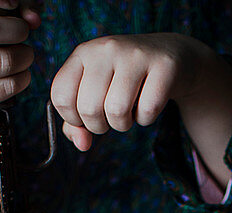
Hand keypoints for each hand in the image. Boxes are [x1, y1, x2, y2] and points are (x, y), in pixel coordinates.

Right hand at [0, 0, 39, 178]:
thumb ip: (6, 12)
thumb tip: (32, 19)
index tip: (12, 6)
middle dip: (17, 30)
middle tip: (23, 33)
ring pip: (0, 62)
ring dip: (23, 59)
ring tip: (25, 57)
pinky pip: (2, 88)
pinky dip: (20, 82)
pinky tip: (21, 77)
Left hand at [51, 33, 231, 187]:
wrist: (170, 55)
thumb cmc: (125, 82)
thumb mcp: (95, 94)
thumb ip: (78, 123)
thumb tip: (81, 144)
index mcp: (83, 53)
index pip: (60, 96)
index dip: (72, 118)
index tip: (86, 115)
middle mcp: (106, 49)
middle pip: (88, 108)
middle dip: (100, 126)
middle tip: (111, 116)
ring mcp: (135, 55)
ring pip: (116, 111)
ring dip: (123, 124)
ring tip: (130, 110)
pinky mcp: (163, 67)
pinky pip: (147, 111)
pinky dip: (146, 119)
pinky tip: (148, 103)